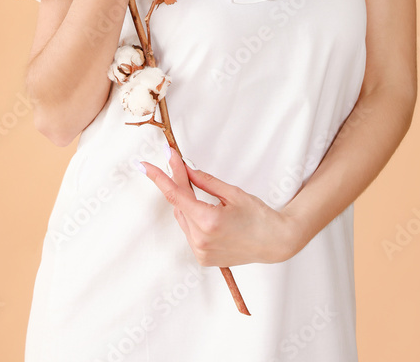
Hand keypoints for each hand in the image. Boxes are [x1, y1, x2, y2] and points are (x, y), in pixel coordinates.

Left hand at [140, 147, 302, 266]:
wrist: (275, 242)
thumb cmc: (259, 216)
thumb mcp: (232, 193)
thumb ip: (204, 181)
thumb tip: (183, 168)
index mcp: (208, 221)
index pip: (175, 195)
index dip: (158, 177)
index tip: (144, 165)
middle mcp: (201, 240)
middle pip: (179, 205)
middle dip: (176, 182)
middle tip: (176, 161)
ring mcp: (201, 252)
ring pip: (182, 218)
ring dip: (184, 201)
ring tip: (195, 186)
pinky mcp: (203, 258)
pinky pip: (189, 232)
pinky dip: (191, 217)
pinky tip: (201, 208)